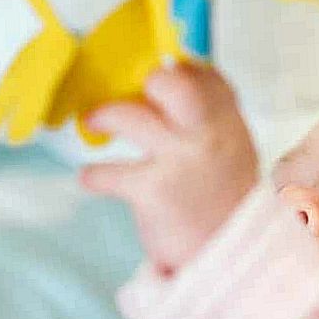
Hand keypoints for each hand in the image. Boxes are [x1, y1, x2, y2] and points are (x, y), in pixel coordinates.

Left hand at [78, 63, 259, 275]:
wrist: (225, 249)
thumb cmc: (220, 192)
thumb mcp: (228, 145)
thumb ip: (206, 111)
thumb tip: (171, 71)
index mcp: (226, 118)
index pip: (204, 75)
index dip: (177, 69)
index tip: (157, 75)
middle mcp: (206, 134)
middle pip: (176, 86)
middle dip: (151, 80)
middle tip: (133, 89)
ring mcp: (179, 161)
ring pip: (131, 117)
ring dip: (104, 115)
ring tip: (93, 120)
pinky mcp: (154, 192)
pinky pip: (110, 174)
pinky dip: (94, 176)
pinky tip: (90, 178)